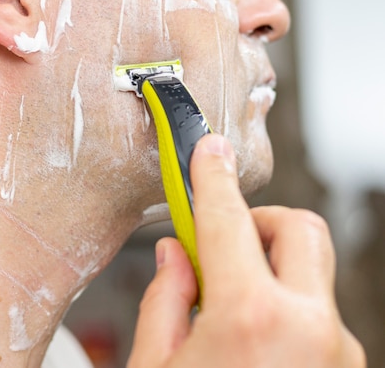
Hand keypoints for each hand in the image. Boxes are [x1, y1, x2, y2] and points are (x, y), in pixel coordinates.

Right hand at [127, 134, 364, 367]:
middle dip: (259, 219)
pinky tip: (253, 342)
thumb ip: (164, 300)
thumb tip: (176, 257)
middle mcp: (308, 329)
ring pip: (311, 272)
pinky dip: (284, 308)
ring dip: (271, 269)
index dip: (211, 175)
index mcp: (251, 320)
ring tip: (232, 307)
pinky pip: (317, 314)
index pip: (226, 218)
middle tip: (224, 242)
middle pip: (299, 227)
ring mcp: (336, 352)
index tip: (209, 152)